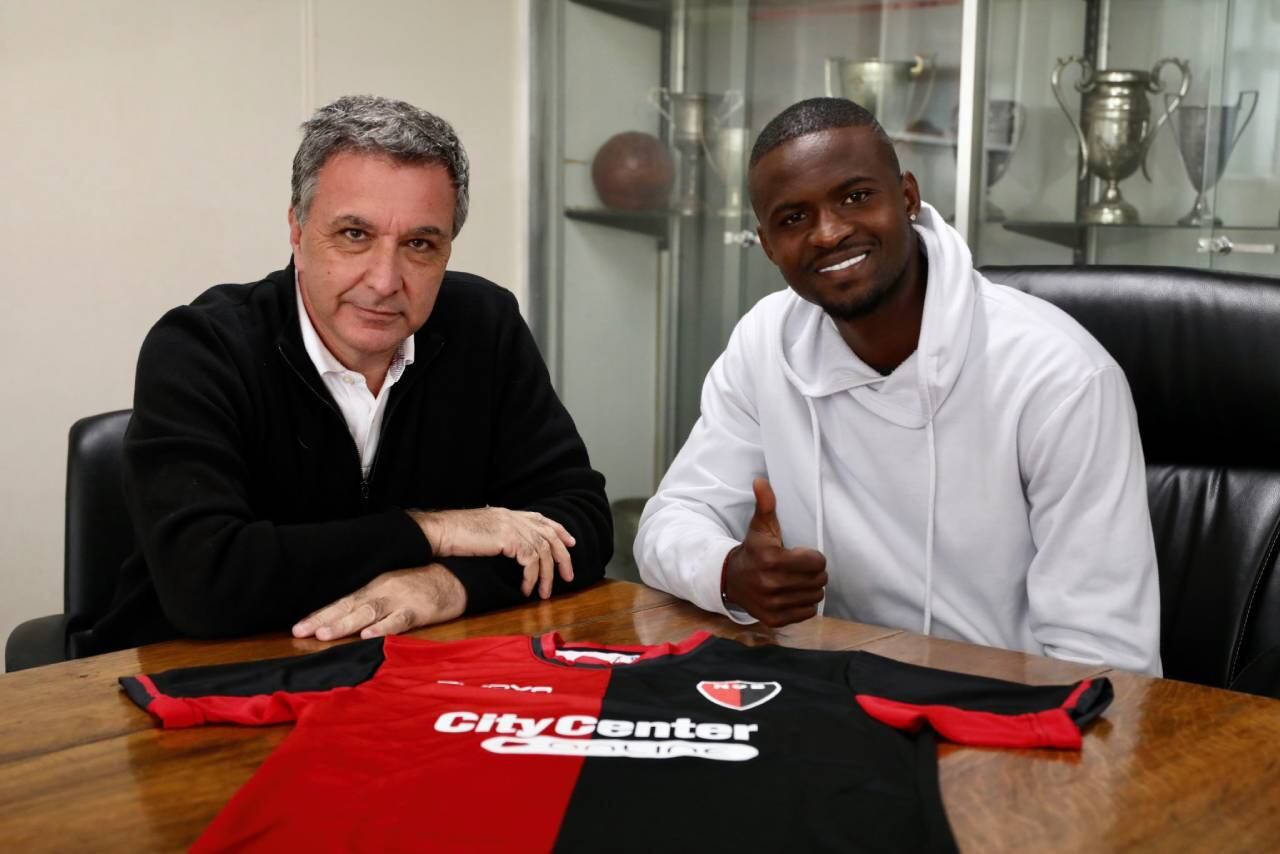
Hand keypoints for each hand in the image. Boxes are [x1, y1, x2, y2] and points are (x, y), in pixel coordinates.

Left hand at [292, 564, 466, 640]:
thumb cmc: (420, 585)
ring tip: (325, 634)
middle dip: (323, 620)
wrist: (453, 578)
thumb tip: (342, 618)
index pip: (341, 601)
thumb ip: (369, 601)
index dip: (319, 614)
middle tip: (300, 631)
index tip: (298, 627)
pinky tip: (368, 635)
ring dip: (345, 624)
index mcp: (374, 587)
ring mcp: (400, 600)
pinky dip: (383, 628)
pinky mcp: (418, 610)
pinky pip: (398, 620)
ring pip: (368, 612)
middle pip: (348, 606)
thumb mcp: (391, 587)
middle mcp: (382, 591)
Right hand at [410, 507, 574, 598]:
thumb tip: (508, 548)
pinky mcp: (508, 538)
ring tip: (544, 593)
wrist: (441, 532)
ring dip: (546, 575)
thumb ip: (499, 535)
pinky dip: (532, 577)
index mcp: (508, 514)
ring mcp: (512, 526)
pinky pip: (531, 561)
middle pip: (550, 535)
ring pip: (543, 551)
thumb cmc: (454, 535)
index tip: (571, 542)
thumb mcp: (482, 531)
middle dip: (562, 557)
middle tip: (568, 576)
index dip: (559, 530)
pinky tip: (526, 589)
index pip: (542, 519)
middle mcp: (514, 518)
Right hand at [723, 478, 827, 627]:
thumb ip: (766, 503)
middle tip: (801, 569)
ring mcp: (773, 604)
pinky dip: (804, 605)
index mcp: (772, 558)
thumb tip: (760, 481)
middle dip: (814, 573)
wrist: (732, 580)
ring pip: (815, 597)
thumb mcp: (760, 526)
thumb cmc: (754, 550)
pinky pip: (807, 613)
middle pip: (819, 580)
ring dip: (810, 589)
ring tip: (797, 581)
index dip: (813, 557)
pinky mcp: (774, 619)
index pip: (817, 562)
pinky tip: (792, 595)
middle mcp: (772, 583)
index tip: (802, 555)